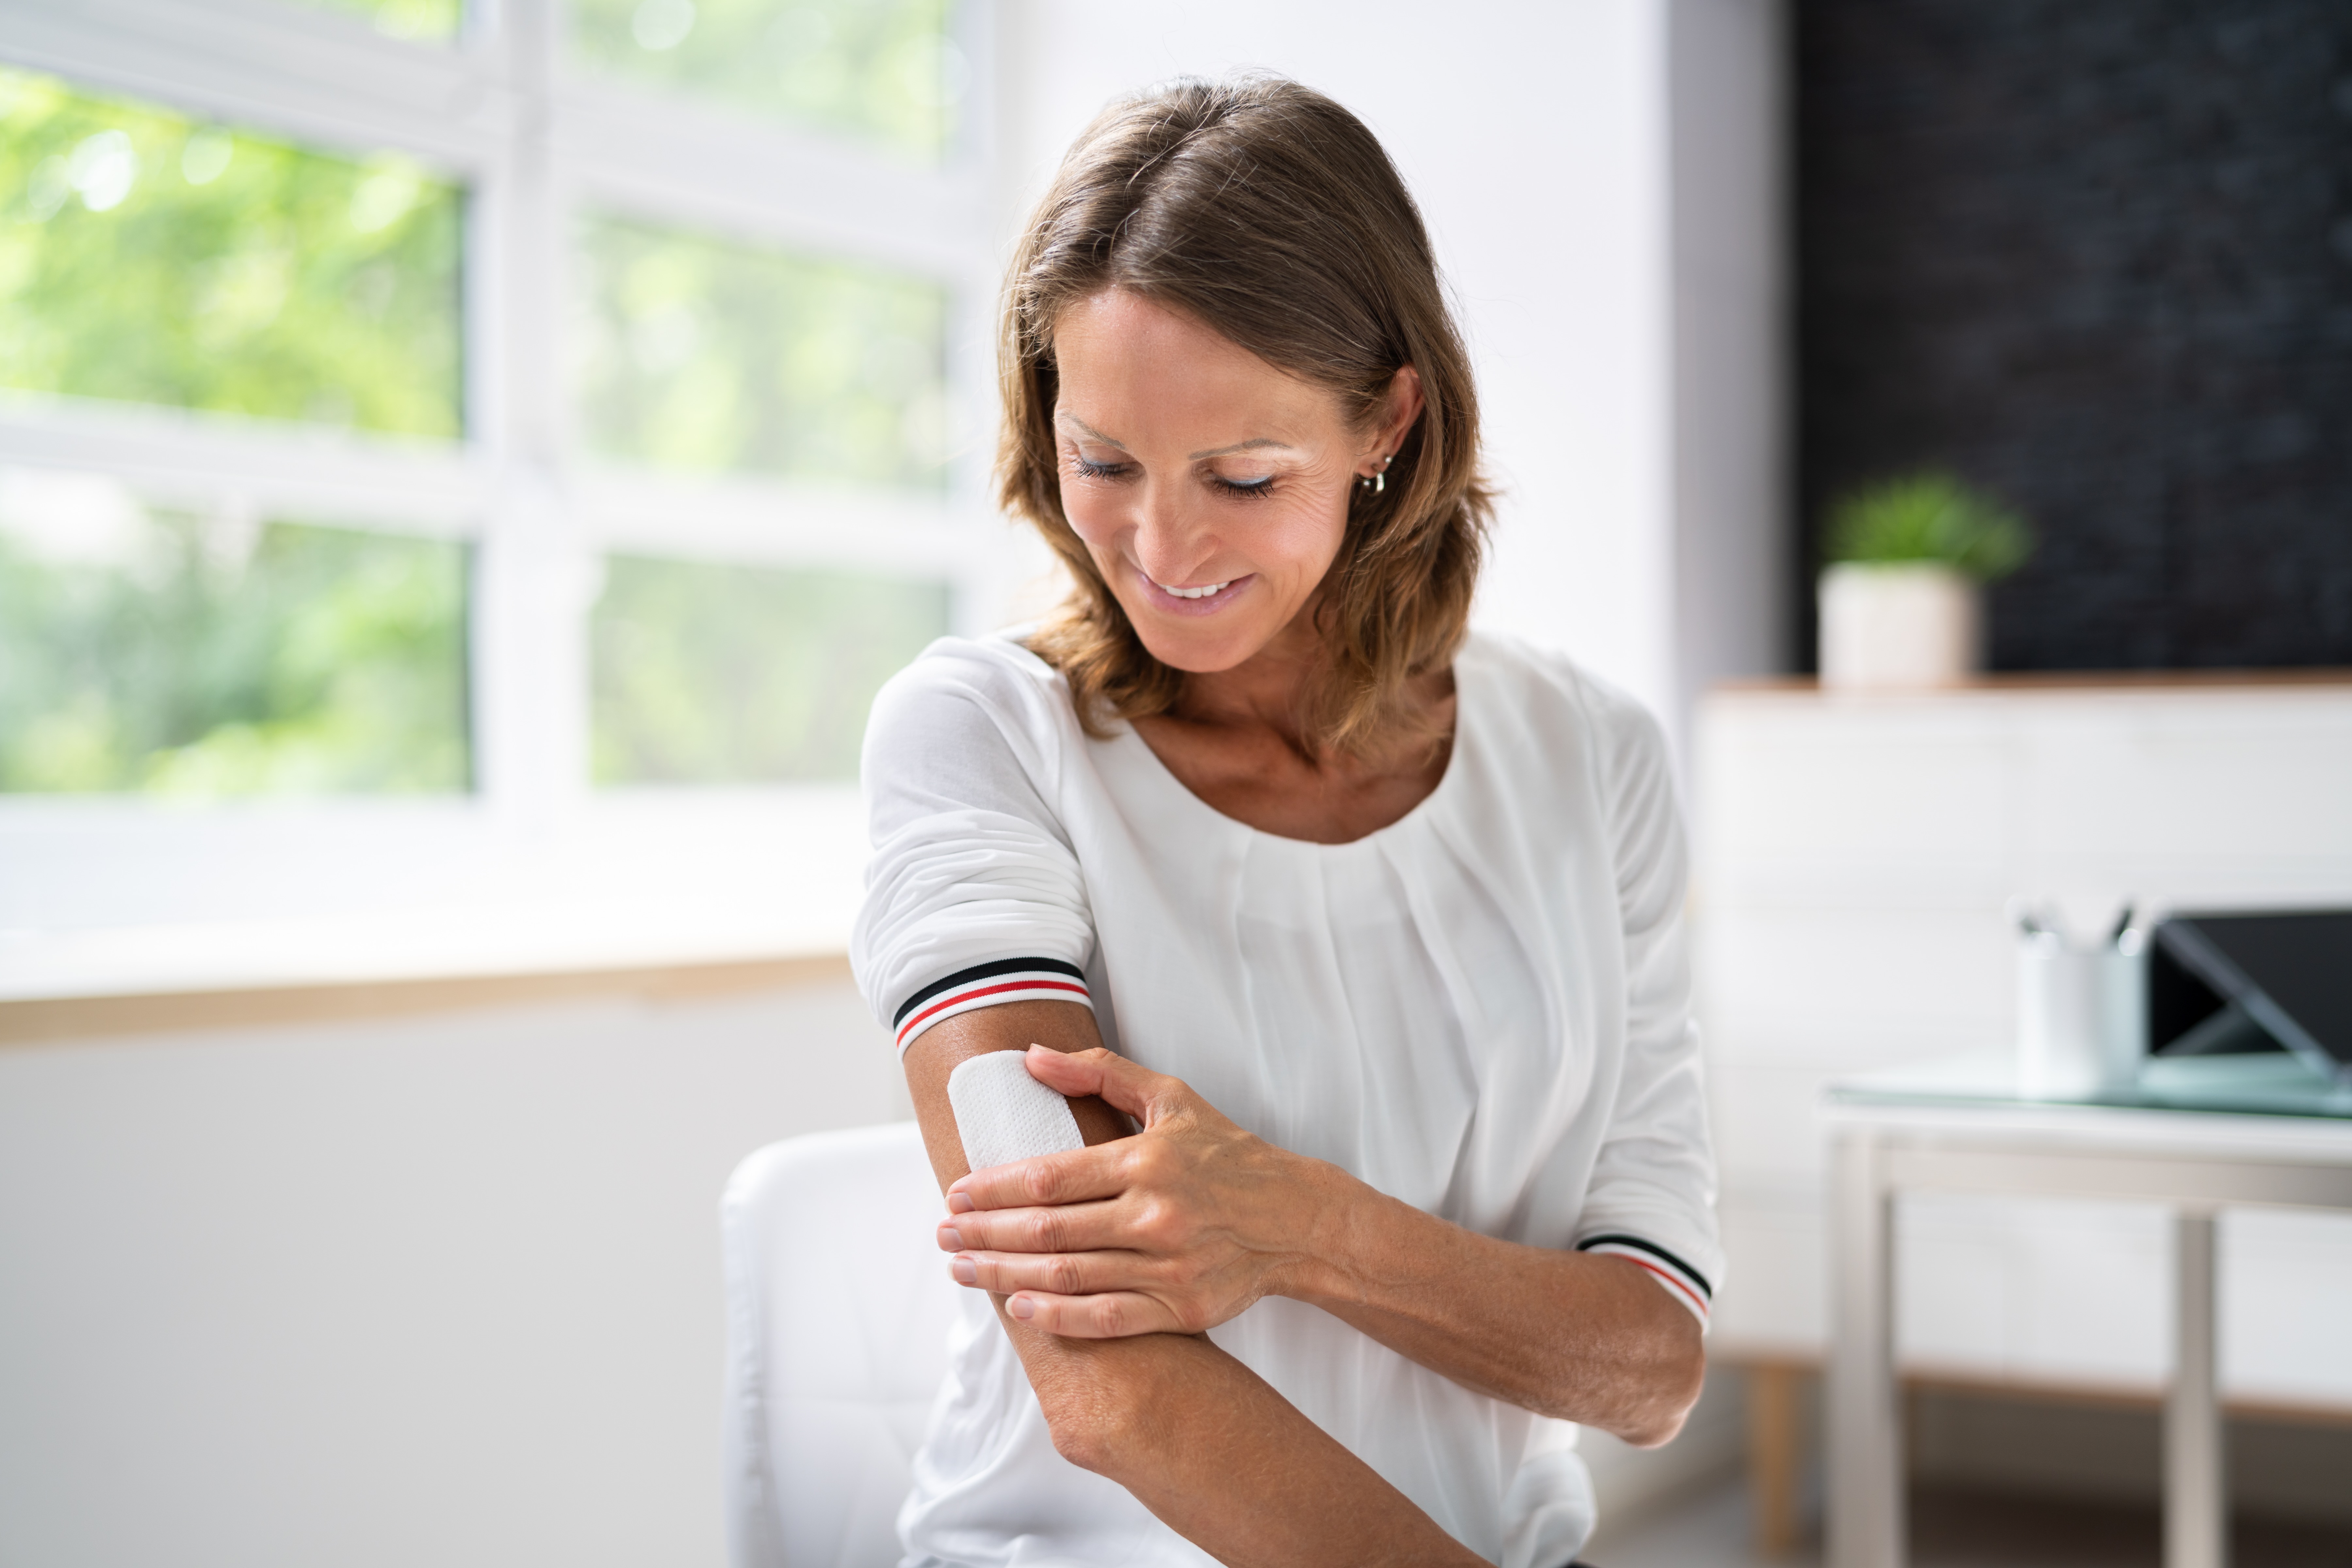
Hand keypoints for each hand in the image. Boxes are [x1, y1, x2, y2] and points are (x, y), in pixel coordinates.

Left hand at [937, 1045, 1347, 1337]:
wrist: (1294, 1219)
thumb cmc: (1226, 1153)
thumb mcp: (1170, 1097)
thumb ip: (1099, 1070)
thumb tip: (1032, 1057)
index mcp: (1147, 1161)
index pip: (1050, 1177)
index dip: (994, 1189)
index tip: (957, 1193)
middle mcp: (1156, 1215)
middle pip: (1048, 1230)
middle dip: (985, 1234)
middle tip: (943, 1235)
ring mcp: (1169, 1268)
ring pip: (1068, 1276)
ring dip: (1004, 1276)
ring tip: (962, 1270)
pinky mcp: (1182, 1308)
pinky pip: (1106, 1319)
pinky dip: (1058, 1317)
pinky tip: (1019, 1308)